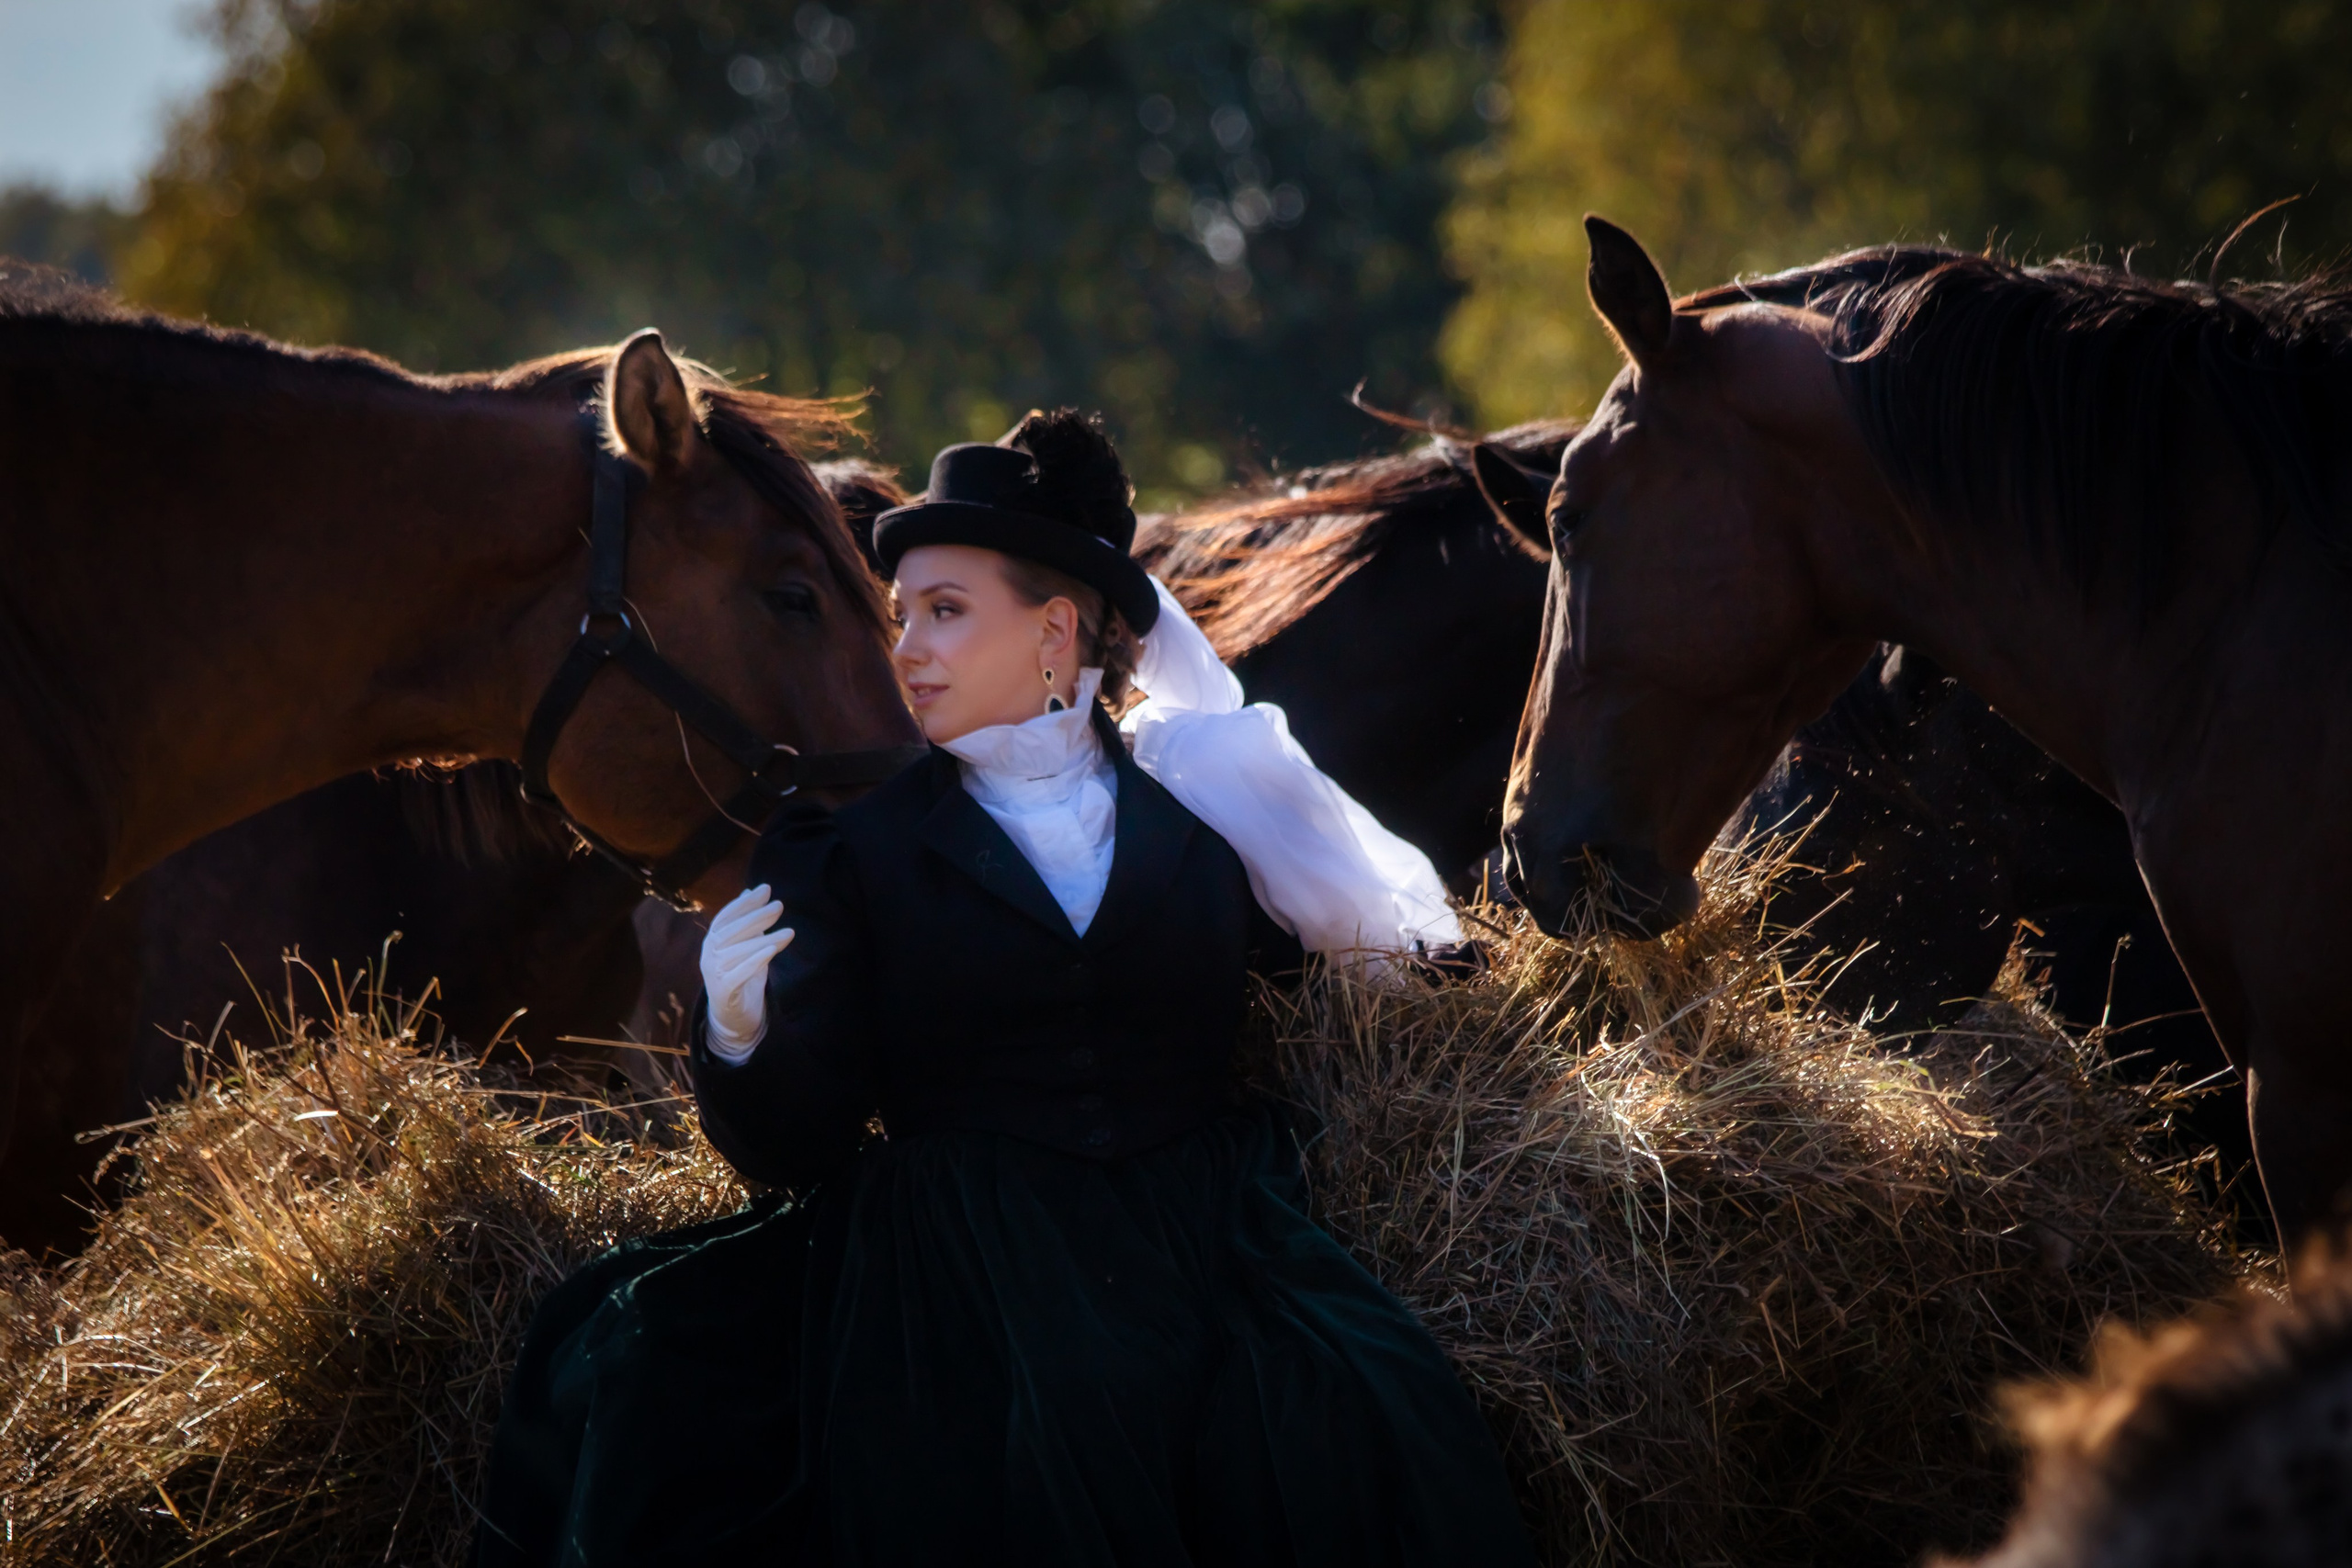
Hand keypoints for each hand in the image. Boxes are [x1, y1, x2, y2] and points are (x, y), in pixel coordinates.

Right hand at [699, 884, 794, 1057]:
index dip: (745, 903)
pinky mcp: (723, 992)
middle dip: (756, 916)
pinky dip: (755, 961)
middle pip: (731, 931)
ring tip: (789, 932)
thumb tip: (750, 891)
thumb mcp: (745, 945)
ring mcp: (713, 974)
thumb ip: (746, 921)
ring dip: (763, 939)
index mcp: (712, 941)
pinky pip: (738, 974)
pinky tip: (772, 950)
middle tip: (780, 906)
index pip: (726, 916)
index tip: (766, 889)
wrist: (732, 1017)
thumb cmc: (740, 976)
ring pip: (737, 952)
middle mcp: (708, 955)